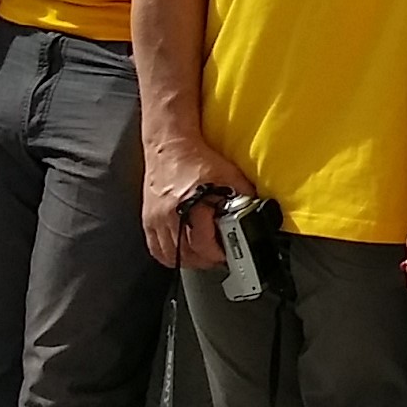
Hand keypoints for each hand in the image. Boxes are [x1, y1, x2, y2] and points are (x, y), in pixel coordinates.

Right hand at [142, 137, 249, 268]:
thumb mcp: (228, 173)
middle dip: (206, 260)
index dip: (218, 254)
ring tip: (202, 255)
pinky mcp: (148, 220)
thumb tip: (258, 207)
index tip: (227, 254)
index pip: (203, 244)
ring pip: (170, 255)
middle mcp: (170, 215)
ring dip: (188, 260)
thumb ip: (243, 193)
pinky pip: (155, 249)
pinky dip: (169, 256)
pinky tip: (181, 252)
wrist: (169, 145)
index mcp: (191, 204)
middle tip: (218, 257)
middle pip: (187, 255)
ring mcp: (156, 219)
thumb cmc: (195, 157)